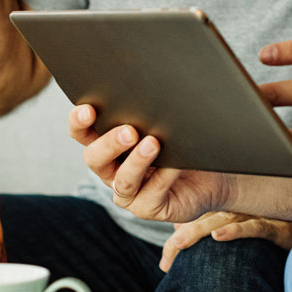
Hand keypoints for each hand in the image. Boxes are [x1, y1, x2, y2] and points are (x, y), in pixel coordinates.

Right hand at [68, 104, 228, 224]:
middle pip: (94, 158)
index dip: (79, 123)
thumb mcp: (166, 124)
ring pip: (122, 181)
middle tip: (129, 131)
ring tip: (153, 144)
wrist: (213, 177)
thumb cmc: (185, 144)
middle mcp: (113, 170)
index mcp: (109, 145)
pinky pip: (151, 194)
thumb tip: (154, 83)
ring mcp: (129, 192)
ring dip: (136, 161)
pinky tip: (176, 164)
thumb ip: (153, 110)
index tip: (87, 110)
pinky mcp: (148, 208)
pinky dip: (163, 177)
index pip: (83, 134)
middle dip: (109, 143)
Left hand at [160, 213, 291, 271]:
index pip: (197, 220)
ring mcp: (258, 215)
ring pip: (223, 220)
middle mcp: (241, 208)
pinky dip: (235, 230)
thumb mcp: (243, 227)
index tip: (166, 264)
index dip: (178, 239)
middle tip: (166, 260)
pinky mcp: (275, 226)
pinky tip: (218, 235)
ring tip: (178, 243)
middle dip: (182, 240)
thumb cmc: (275, 225)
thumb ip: (212, 224)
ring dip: (200, 231)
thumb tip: (180, 231)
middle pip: (204, 220)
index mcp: (230, 208)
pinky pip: (253, 227)